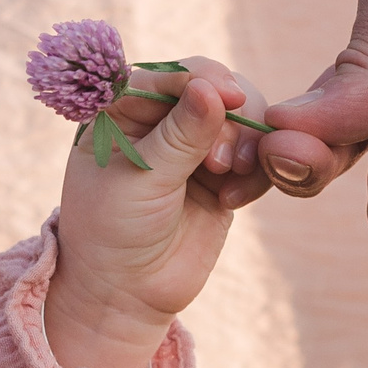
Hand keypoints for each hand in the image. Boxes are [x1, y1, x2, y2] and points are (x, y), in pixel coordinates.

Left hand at [45, 58, 271, 367]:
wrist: (126, 293)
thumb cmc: (112, 232)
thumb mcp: (140, 181)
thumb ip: (179, 136)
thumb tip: (213, 89)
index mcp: (122, 110)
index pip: (167, 75)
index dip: (200, 78)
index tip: (227, 95)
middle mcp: (160, 120)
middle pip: (213, 86)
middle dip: (228, 114)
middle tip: (220, 162)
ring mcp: (194, 146)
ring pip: (240, 116)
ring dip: (245, 140)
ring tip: (227, 176)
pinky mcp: (223, 174)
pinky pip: (255, 154)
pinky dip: (255, 168)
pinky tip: (232, 199)